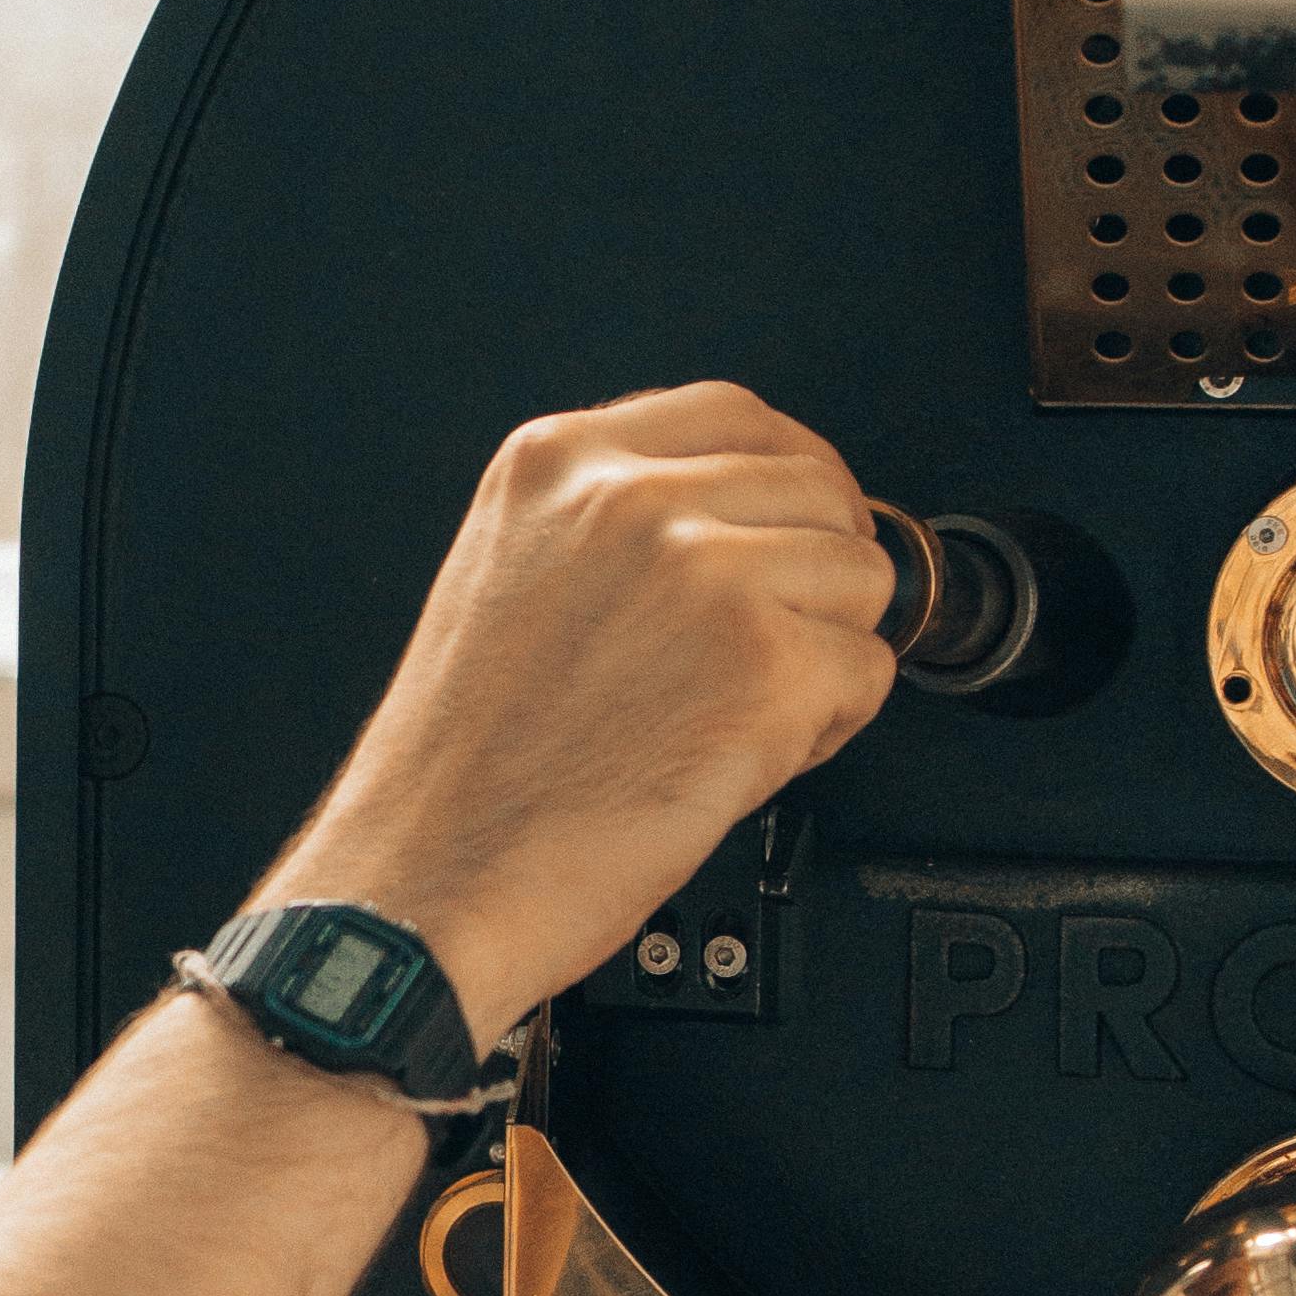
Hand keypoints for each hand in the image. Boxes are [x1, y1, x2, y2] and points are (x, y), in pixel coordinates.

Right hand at [284, 383, 894, 1052]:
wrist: (428, 880)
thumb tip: (740, 517)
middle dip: (811, 576)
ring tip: (732, 711)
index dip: (787, 479)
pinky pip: (867, 673)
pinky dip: (827, 728)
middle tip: (758, 651)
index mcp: (557, 462)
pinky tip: (740, 757)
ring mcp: (703, 574)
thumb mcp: (506, 578)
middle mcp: (631, 498)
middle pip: (817, 493)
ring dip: (824, 651)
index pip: (738, 416)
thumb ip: (608, 525)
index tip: (794, 528)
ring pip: (860, 579)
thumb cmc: (461, 769)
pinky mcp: (763, 665)